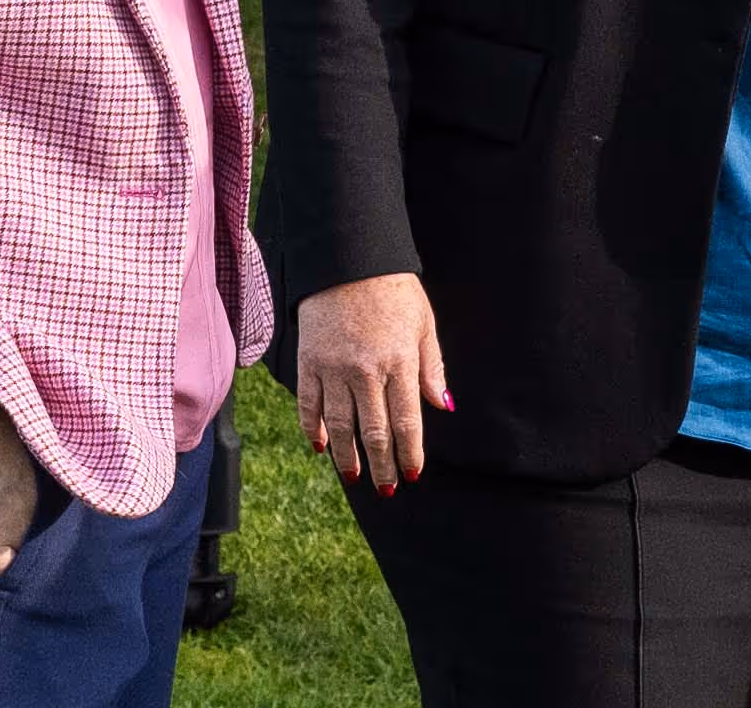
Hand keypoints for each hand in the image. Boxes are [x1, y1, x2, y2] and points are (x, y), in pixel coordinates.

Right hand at [297, 272, 450, 493]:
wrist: (348, 261)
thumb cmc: (393, 291)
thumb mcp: (423, 323)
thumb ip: (431, 366)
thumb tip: (442, 406)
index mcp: (399, 362)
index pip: (406, 421)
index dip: (410, 452)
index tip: (412, 474)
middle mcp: (366, 372)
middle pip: (374, 431)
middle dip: (382, 465)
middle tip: (386, 489)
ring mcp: (334, 369)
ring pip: (340, 426)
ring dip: (347, 456)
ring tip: (355, 477)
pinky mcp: (309, 363)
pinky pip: (309, 405)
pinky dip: (314, 429)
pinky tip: (321, 446)